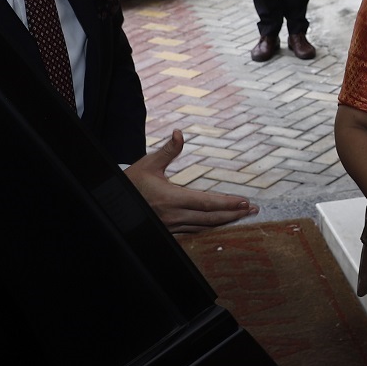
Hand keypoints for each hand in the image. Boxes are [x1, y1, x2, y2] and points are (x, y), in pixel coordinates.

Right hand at [124, 131, 257, 230]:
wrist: (113, 202)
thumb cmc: (133, 181)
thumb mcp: (149, 164)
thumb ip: (168, 150)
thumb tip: (180, 133)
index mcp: (171, 198)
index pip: (206, 202)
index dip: (227, 204)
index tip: (245, 202)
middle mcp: (174, 215)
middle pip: (210, 218)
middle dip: (233, 215)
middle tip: (252, 210)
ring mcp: (172, 226)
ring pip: (204, 227)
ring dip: (224, 222)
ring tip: (241, 216)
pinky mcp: (170, 231)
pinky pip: (194, 232)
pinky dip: (210, 228)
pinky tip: (220, 224)